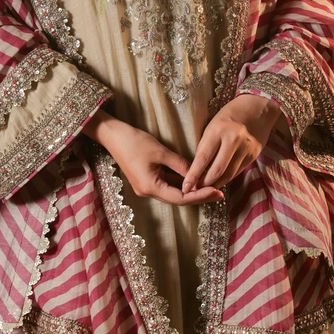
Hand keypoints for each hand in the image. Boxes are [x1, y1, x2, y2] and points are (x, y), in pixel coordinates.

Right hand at [84, 110, 223, 205]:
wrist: (113, 135)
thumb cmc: (134, 141)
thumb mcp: (160, 151)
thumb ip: (180, 164)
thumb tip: (197, 173)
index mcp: (151, 187)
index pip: (181, 198)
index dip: (200, 196)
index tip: (217, 191)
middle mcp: (148, 191)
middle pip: (179, 198)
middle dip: (199, 195)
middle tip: (220, 193)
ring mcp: (147, 186)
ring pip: (174, 192)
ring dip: (191, 190)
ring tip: (211, 187)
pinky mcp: (147, 179)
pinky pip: (168, 184)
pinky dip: (181, 183)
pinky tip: (195, 180)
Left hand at [182, 94, 280, 193]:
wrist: (257, 109)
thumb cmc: (228, 116)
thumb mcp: (211, 126)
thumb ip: (205, 147)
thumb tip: (197, 170)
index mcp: (218, 130)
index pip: (202, 158)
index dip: (193, 176)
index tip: (185, 187)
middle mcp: (233, 140)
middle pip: (216, 171)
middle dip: (204, 184)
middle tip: (195, 190)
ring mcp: (245, 148)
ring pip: (228, 174)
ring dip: (216, 184)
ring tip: (205, 188)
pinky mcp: (253, 154)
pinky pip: (237, 171)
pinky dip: (227, 178)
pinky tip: (219, 180)